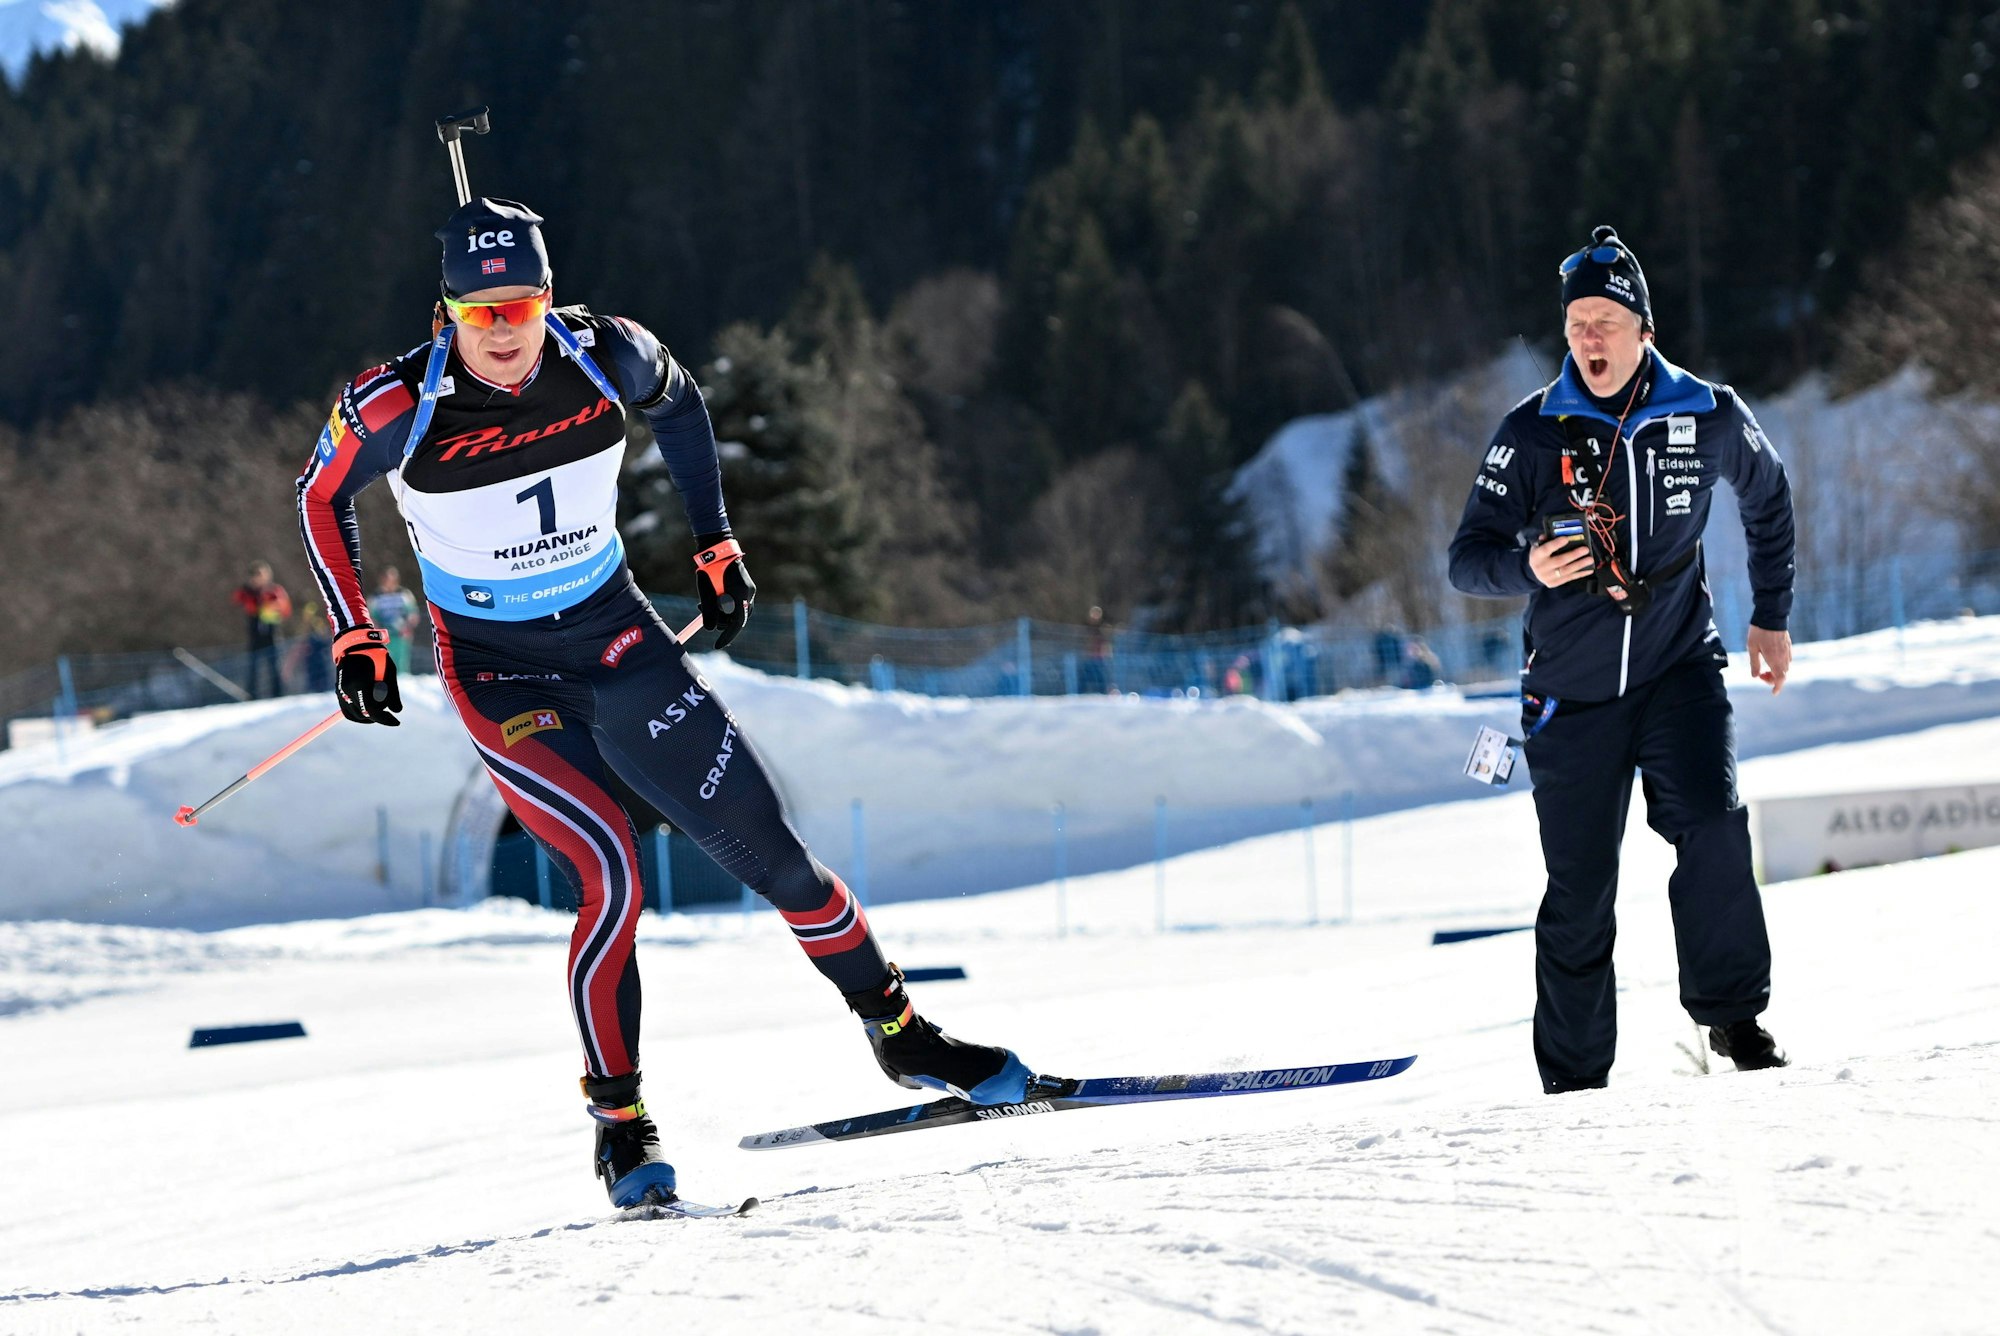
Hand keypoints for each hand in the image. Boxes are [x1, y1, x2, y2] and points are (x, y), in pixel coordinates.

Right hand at [333, 626, 402, 724]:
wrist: (355, 644)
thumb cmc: (375, 656)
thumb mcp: (389, 672)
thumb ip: (393, 693)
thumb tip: (398, 711)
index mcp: (360, 684)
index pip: (372, 710)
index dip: (385, 719)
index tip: (396, 722)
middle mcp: (347, 690)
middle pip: (363, 714)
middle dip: (379, 715)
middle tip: (389, 710)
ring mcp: (340, 691)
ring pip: (354, 715)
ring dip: (368, 717)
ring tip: (379, 710)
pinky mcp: (338, 692)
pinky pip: (347, 710)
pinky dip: (357, 714)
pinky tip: (368, 710)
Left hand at [692, 534, 755, 648]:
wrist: (718, 548)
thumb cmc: (710, 569)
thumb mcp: (705, 591)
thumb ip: (708, 611)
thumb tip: (709, 630)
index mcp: (739, 594)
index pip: (737, 623)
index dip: (727, 636)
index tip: (717, 645)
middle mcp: (749, 594)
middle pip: (737, 619)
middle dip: (720, 621)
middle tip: (702, 611)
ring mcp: (750, 590)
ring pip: (738, 612)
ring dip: (722, 613)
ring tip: (705, 603)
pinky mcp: (747, 588)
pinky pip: (738, 603)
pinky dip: (727, 606)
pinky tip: (715, 598)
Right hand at [1529, 536, 1595, 588]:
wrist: (1535, 572)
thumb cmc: (1540, 555)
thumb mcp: (1539, 546)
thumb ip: (1545, 540)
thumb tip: (1552, 534)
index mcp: (1536, 556)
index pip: (1545, 549)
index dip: (1556, 544)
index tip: (1566, 539)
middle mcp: (1540, 567)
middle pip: (1559, 561)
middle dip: (1573, 555)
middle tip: (1585, 549)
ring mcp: (1547, 577)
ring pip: (1565, 571)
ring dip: (1579, 565)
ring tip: (1590, 559)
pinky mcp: (1554, 583)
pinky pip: (1569, 578)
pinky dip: (1580, 574)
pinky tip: (1589, 570)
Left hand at [1745, 624, 1790, 694]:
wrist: (1771, 616)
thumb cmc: (1759, 632)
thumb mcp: (1752, 648)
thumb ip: (1754, 664)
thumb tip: (1755, 676)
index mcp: (1775, 659)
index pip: (1781, 679)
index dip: (1778, 687)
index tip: (1773, 693)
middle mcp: (1784, 657)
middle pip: (1782, 675)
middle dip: (1772, 679)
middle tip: (1760, 674)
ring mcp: (1788, 651)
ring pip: (1785, 667)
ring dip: (1776, 671)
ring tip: (1764, 667)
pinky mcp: (1789, 646)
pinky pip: (1787, 660)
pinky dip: (1780, 664)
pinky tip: (1770, 659)